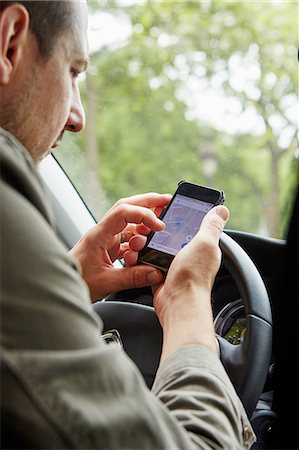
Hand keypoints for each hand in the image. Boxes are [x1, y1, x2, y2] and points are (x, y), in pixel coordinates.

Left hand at [70, 193, 170, 301]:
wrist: (60, 287)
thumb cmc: (77, 281)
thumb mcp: (107, 282)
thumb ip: (133, 277)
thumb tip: (156, 272)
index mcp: (98, 235)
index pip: (123, 213)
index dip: (144, 215)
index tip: (159, 226)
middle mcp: (102, 232)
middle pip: (126, 208)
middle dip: (148, 203)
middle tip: (167, 201)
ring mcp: (105, 239)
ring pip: (128, 223)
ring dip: (143, 227)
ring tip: (152, 238)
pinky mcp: (107, 248)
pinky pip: (126, 238)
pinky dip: (137, 242)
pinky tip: (142, 253)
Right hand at [152, 205, 229, 360]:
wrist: (177, 303)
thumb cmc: (194, 276)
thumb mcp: (205, 243)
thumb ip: (212, 226)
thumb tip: (222, 210)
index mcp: (204, 247)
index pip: (194, 226)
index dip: (183, 217)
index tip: (170, 209)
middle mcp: (191, 257)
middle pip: (173, 236)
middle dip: (161, 231)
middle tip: (152, 226)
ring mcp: (176, 266)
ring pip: (159, 248)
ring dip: (150, 245)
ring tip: (143, 241)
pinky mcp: (162, 275)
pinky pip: (150, 262)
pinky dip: (144, 259)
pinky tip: (140, 255)